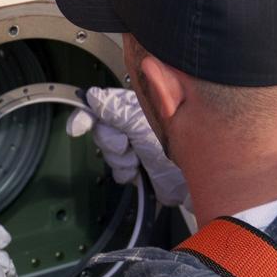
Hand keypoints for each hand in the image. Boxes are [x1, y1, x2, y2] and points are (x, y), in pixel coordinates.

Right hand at [66, 86, 188, 206]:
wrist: (200, 179)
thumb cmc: (185, 146)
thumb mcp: (146, 126)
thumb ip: (119, 112)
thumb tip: (95, 97)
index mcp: (137, 107)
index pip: (104, 105)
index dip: (87, 115)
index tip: (77, 128)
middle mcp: (135, 124)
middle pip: (102, 131)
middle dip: (111, 142)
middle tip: (125, 146)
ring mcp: (136, 146)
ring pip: (108, 153)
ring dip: (120, 159)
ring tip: (137, 159)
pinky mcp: (139, 167)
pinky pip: (118, 171)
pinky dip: (126, 173)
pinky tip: (138, 170)